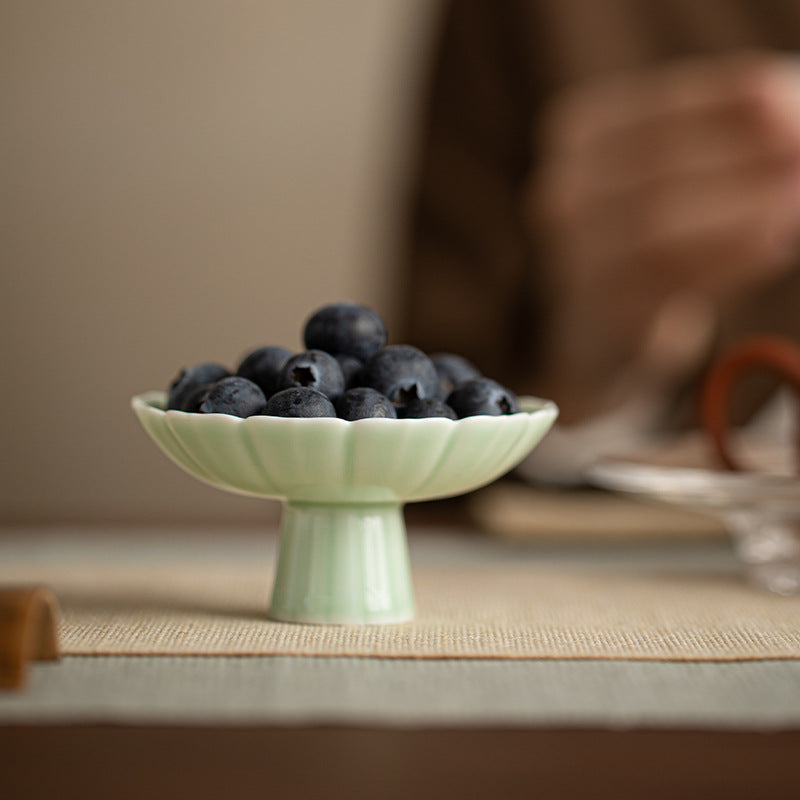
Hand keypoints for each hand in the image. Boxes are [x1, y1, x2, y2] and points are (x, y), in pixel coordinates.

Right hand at [530, 53, 799, 421]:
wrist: (606, 321)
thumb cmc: (661, 222)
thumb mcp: (684, 160)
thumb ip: (739, 125)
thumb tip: (792, 105)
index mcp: (577, 133)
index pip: (657, 107)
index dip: (724, 100)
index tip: (787, 98)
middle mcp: (560, 194)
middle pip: (653, 164)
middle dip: (739, 155)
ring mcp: (572, 256)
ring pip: (655, 225)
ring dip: (740, 209)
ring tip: (796, 202)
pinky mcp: (603, 309)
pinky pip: (668, 280)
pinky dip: (729, 259)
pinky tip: (775, 245)